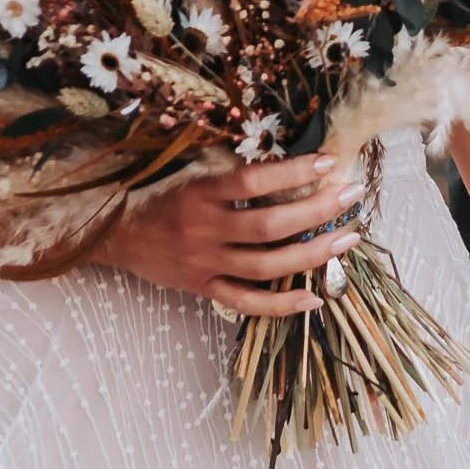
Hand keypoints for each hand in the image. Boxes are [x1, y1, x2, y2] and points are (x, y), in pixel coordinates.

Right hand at [93, 152, 364, 315]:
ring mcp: (204, 263)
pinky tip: (314, 297)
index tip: (329, 163)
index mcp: (201, 192)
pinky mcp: (202, 288)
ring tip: (347, 239)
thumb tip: (291, 164)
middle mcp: (203, 228)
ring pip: (266, 265)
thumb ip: (234, 172)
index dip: (294, 172)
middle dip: (317, 211)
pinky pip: (246, 302)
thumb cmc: (162, 193)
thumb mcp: (192, 171)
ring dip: (312, 254)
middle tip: (353, 197)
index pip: (254, 181)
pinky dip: (281, 305)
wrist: (116, 232)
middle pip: (269, 225)